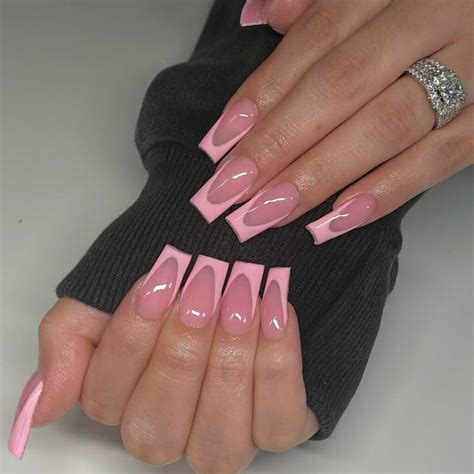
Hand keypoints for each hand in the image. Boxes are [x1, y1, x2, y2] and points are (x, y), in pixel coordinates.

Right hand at [19, 253, 316, 471]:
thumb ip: (69, 341)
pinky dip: (277, 368)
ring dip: (229, 364)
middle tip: (203, 288)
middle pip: (158, 428)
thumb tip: (43, 406)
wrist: (230, 255)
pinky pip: (277, 425)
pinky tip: (273, 314)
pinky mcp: (277, 422)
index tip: (160, 279)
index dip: (133, 336)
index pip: (106, 398)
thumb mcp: (106, 291)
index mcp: (122, 400)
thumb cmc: (169, 273)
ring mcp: (226, 433)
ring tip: (240, 299)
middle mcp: (171, 428)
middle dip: (181, 352)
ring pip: (217, 443)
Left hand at [193, 0, 472, 242]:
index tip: (221, 142)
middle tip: (230, 191)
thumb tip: (260, 15)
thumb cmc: (432, 5)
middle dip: (278, 143)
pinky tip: (334, 220)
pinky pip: (438, 160)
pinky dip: (384, 192)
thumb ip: (320, 1)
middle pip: (339, 87)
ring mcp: (470, 71)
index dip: (263, 93)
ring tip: (267, 212)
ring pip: (384, 127)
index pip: (316, 40)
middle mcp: (434, 20)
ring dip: (317, 175)